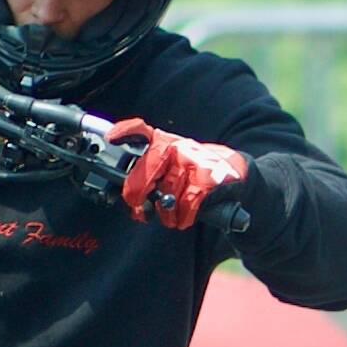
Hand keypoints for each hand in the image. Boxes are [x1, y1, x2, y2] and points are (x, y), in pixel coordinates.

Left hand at [105, 117, 248, 231]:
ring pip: (166, 192)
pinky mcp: (208, 180)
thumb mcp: (172, 164)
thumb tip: (126, 193)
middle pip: (147, 168)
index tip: (111, 138)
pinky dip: (182, 217)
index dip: (125, 131)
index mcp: (165, 142)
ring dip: (165, 213)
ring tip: (169, 215)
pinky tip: (183, 217)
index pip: (141, 130)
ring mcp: (193, 163)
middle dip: (136, 193)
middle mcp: (178, 149)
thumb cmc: (195, 173)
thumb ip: (149, 173)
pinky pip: (186, 204)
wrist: (235, 176)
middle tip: (138, 207)